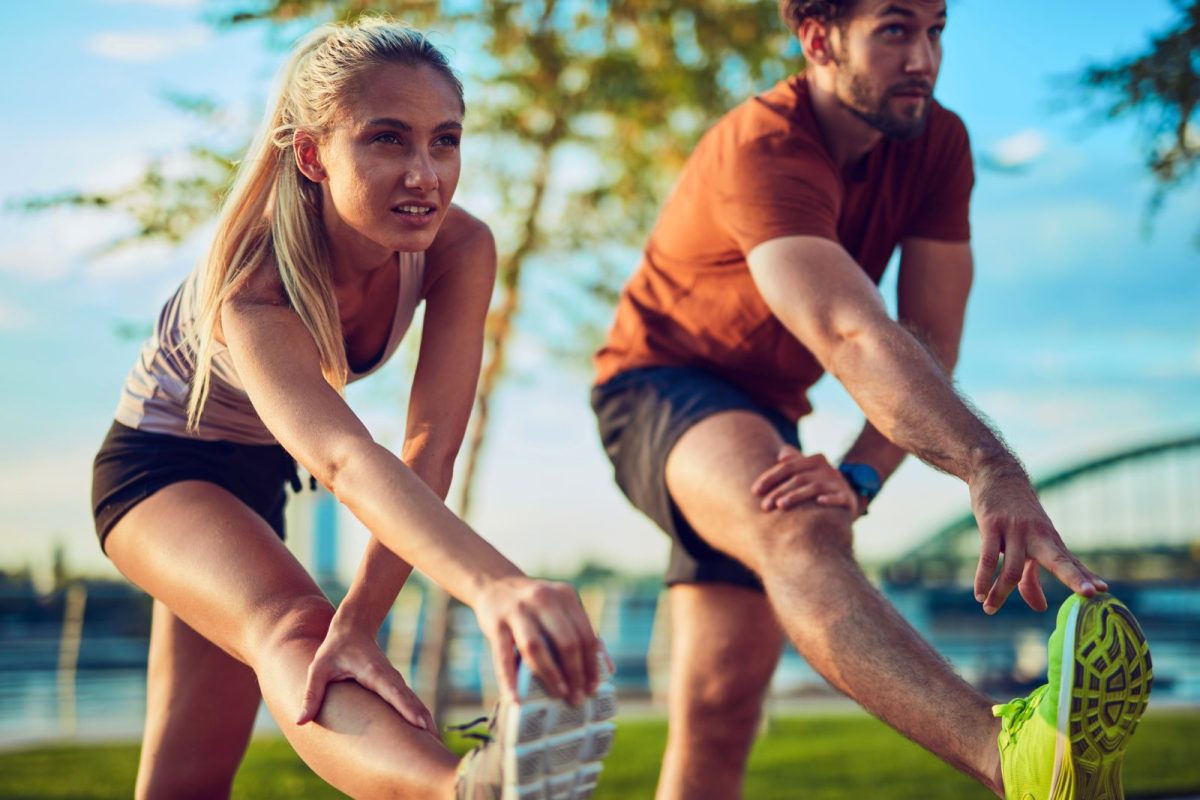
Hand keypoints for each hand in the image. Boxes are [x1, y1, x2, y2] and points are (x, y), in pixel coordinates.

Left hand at [296, 622, 436, 736]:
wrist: (353, 627)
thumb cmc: (335, 648)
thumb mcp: (318, 668)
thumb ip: (311, 693)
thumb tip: (301, 721)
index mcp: (374, 673)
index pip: (394, 694)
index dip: (407, 710)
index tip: (421, 725)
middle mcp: (389, 677)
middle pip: (410, 701)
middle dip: (423, 720)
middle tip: (436, 741)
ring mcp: (394, 681)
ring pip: (413, 702)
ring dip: (424, 719)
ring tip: (436, 740)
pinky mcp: (394, 685)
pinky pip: (409, 701)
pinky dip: (418, 714)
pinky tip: (426, 729)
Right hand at [472, 576, 600, 705]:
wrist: (494, 582)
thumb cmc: (534, 605)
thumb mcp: (560, 608)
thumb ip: (582, 633)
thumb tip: (608, 669)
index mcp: (565, 596)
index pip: (586, 635)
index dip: (591, 665)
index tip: (592, 688)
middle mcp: (543, 599)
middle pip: (566, 642)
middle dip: (574, 674)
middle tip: (577, 698)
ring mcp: (517, 610)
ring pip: (536, 647)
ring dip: (550, 675)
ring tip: (558, 695)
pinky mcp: (495, 623)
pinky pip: (503, 656)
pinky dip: (509, 680)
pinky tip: (514, 699)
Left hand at [750, 446, 858, 514]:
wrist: (846, 500)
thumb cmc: (816, 485)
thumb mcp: (805, 472)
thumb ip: (791, 463)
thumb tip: (781, 455)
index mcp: (814, 460)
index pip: (787, 467)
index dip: (769, 478)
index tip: (754, 491)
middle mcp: (827, 469)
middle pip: (798, 478)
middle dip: (779, 491)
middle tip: (764, 506)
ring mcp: (838, 483)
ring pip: (814, 487)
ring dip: (796, 496)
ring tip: (780, 506)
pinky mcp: (847, 498)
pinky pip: (838, 497)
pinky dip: (829, 499)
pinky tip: (819, 502)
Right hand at [969, 466, 1107, 614]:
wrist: (997, 474)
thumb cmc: (1015, 515)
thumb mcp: (1026, 543)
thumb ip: (1031, 578)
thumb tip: (1040, 608)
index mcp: (1050, 541)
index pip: (1071, 563)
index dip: (1086, 577)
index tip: (1103, 591)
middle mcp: (1038, 535)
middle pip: (1058, 560)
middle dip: (1073, 577)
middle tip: (1088, 594)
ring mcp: (1015, 530)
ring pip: (1011, 568)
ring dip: (1000, 593)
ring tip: (989, 610)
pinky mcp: (992, 525)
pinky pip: (988, 557)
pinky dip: (983, 578)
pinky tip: (980, 594)